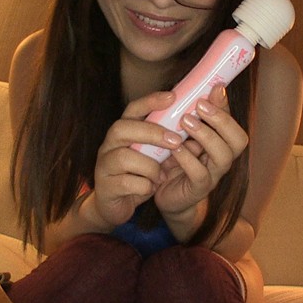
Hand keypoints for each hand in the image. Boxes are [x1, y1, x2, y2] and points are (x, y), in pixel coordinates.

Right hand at [92, 91, 182, 226]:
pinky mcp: (105, 187)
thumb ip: (169, 141)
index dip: (151, 101)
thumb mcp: (154, 155)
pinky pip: (126, 183)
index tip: (172, 97)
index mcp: (123, 132)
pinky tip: (150, 189)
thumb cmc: (138, 175)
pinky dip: (144, 187)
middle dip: (152, 133)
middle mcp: (109, 144)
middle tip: (176, 141)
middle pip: (123, 128)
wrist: (114, 206)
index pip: (133, 109)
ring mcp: (104, 165)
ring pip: (125, 157)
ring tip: (161, 175)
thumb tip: (198, 129)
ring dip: (150, 167)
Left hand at [154, 84, 248, 225]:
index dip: (225, 106)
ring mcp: (213, 175)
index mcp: (220, 142)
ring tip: (185, 122)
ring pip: (223, 156)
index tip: (215, 88)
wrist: (161, 192)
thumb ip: (188, 112)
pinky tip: (175, 148)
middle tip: (199, 106)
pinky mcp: (198, 189)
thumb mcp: (178, 132)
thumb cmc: (171, 157)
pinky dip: (188, 159)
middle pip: (238, 140)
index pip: (232, 122)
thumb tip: (195, 88)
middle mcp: (222, 157)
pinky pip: (200, 174)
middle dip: (222, 120)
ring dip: (206, 135)